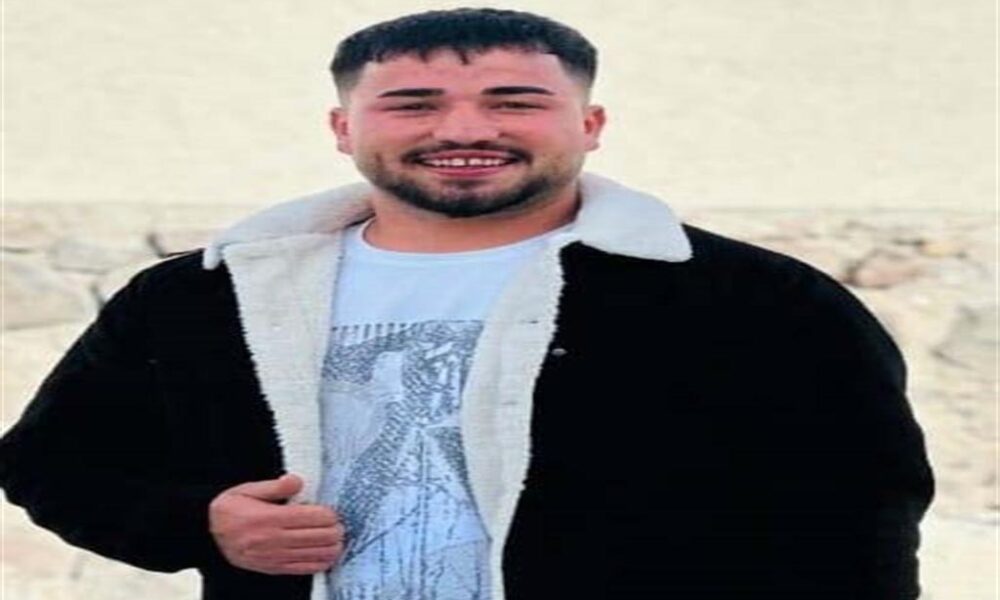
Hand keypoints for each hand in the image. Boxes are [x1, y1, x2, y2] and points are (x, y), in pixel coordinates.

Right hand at [208, 473, 345, 574]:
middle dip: (334, 530)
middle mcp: (273, 539)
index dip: (328, 515)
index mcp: (268, 518)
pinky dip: (320, 563)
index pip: (311, 517)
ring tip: (338, 539)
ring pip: (314, 554)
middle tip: (340, 524)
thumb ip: (274, 486)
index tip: (333, 512)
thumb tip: (298, 482)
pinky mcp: (273, 568)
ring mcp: (273, 556)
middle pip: (318, 537)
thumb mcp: (246, 489)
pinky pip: (303, 569)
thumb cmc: (228, 509)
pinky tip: (329, 556)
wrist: (205, 534)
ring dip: (332, 547)